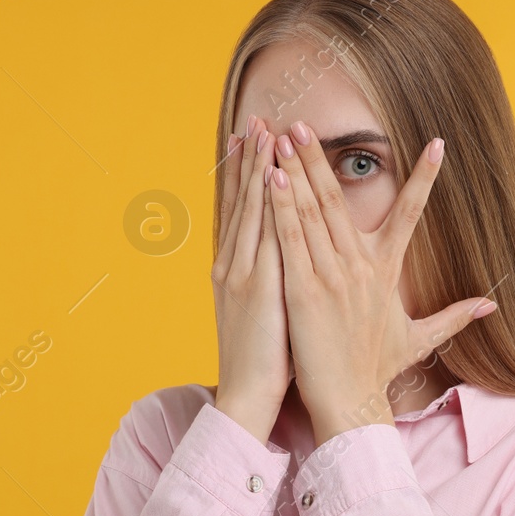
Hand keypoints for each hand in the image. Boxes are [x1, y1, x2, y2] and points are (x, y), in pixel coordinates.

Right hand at [212, 117, 293, 444]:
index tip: (250, 141)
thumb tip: (282, 264)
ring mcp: (241, 273)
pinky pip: (263, 234)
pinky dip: (265, 201)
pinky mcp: (255, 286)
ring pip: (249, 210)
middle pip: (240, 201)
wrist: (246, 395)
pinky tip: (272, 176)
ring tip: (264, 132)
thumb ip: (269, 282)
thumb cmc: (263, 360)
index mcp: (234, 271)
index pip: (239, 213)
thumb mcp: (263, 313)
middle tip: (255, 119)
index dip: (243, 175)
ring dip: (256, 168)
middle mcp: (232, 265)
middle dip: (248, 159)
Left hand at [267, 124, 497, 446]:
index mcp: (386, 273)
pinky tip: (274, 179)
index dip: (426, 179)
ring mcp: (332, 277)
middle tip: (307, 121)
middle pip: (342, 201)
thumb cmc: (376, 371)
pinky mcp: (304, 292)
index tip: (438, 143)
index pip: (411, 215)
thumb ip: (453, 316)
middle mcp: (361, 268)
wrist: (349, 403)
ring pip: (313, 213)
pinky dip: (283, 208)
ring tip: (284, 136)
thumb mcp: (418, 339)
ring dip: (298, 171)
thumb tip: (492, 306)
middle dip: (322, 159)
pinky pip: (291, 240)